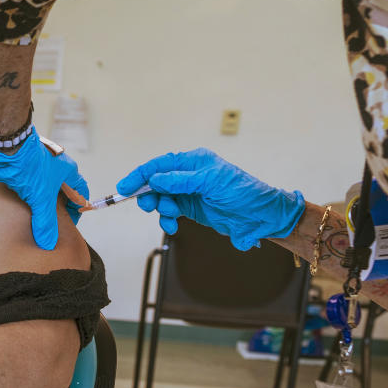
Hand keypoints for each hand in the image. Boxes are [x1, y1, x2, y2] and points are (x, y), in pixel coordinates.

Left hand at [0, 127, 88, 249]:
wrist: (7, 146)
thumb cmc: (30, 167)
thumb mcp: (41, 199)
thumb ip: (46, 221)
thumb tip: (48, 243)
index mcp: (68, 170)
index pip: (81, 192)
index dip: (78, 208)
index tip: (69, 222)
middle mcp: (56, 166)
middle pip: (63, 190)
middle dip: (59, 206)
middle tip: (52, 222)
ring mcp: (40, 164)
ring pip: (45, 186)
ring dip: (42, 200)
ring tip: (36, 215)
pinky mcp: (24, 165)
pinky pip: (30, 182)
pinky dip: (29, 194)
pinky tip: (22, 203)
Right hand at [116, 148, 305, 250]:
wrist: (262, 216)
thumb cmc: (243, 193)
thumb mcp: (211, 182)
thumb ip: (181, 180)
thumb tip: (156, 179)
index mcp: (193, 161)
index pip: (159, 165)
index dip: (140, 175)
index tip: (125, 188)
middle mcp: (189, 175)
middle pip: (156, 182)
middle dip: (149, 194)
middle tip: (149, 206)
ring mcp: (189, 193)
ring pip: (161, 199)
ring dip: (160, 209)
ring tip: (169, 216)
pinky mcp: (192, 210)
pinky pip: (170, 213)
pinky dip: (167, 220)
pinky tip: (172, 226)